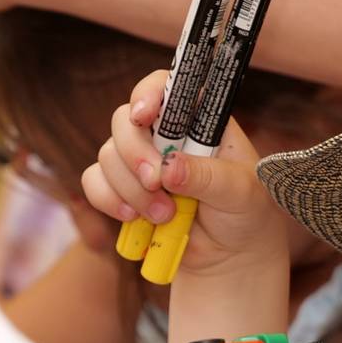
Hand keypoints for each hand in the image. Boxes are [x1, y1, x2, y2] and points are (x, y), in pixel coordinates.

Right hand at [78, 69, 293, 280]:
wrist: (233, 255)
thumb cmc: (246, 212)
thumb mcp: (240, 192)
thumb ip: (208, 177)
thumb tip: (169, 168)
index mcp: (199, 121)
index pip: (167, 87)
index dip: (149, 93)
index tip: (144, 115)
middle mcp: (165, 135)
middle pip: (125, 121)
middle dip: (135, 153)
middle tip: (156, 183)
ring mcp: (140, 162)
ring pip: (108, 155)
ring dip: (130, 188)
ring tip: (166, 215)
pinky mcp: (123, 190)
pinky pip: (94, 182)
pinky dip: (108, 200)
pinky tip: (134, 217)